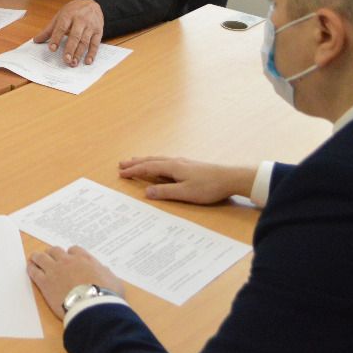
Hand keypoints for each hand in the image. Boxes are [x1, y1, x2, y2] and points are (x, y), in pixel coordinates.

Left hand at [27, 246, 122, 321]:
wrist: (92, 306)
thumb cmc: (107, 295)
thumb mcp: (114, 282)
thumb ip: (107, 274)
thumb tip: (104, 271)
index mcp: (85, 260)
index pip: (74, 250)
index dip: (70, 254)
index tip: (69, 258)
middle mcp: (68, 262)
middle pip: (55, 250)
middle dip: (53, 253)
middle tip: (51, 257)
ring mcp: (55, 270)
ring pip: (42, 257)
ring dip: (38, 257)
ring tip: (34, 258)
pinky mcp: (45, 283)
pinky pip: (34, 271)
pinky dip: (31, 269)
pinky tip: (30, 268)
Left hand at [33, 0, 104, 65]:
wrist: (92, 3)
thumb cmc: (73, 11)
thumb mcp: (60, 16)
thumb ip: (49, 29)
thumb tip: (36, 40)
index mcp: (68, 15)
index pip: (61, 28)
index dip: (56, 38)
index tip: (52, 49)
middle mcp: (80, 20)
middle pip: (75, 36)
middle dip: (70, 48)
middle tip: (66, 60)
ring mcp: (90, 26)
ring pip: (85, 41)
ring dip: (79, 53)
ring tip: (73, 63)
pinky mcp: (98, 31)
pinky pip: (96, 43)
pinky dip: (92, 53)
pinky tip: (87, 61)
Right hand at [118, 156, 258, 203]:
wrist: (231, 178)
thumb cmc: (208, 187)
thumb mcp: (185, 193)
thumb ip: (165, 192)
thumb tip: (146, 192)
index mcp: (172, 167)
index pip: (148, 168)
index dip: (134, 170)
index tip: (121, 172)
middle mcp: (175, 162)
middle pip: (151, 160)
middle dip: (136, 163)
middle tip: (122, 164)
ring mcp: (183, 162)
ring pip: (159, 159)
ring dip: (145, 161)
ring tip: (136, 161)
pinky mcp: (190, 165)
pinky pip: (166, 161)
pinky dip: (156, 162)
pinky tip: (160, 164)